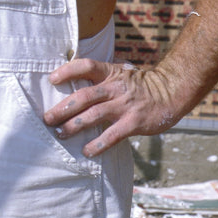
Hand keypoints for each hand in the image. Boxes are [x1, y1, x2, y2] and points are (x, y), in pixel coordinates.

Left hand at [42, 59, 182, 157]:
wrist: (171, 92)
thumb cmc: (140, 84)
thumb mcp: (120, 73)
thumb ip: (101, 77)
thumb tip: (74, 80)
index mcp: (110, 73)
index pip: (86, 66)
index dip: (68, 71)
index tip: (52, 79)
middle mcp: (115, 88)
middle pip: (84, 96)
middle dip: (63, 108)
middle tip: (47, 118)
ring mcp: (124, 106)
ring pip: (94, 115)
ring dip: (74, 126)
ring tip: (60, 134)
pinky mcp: (134, 123)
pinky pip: (112, 135)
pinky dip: (98, 144)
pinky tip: (87, 151)